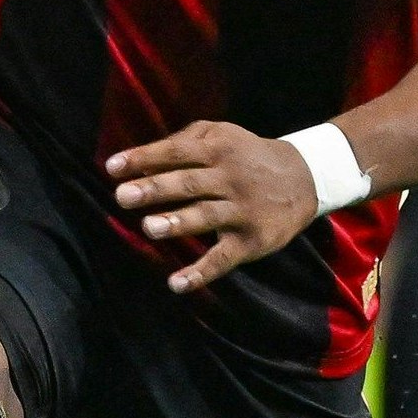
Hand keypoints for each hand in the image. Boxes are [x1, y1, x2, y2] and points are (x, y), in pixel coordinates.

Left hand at [107, 120, 324, 294]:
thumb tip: (143, 159)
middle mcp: (229, 179)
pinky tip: (176, 284)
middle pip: (189, 184)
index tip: (112, 168)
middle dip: (155, 190)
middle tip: (123, 196)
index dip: (144, 158)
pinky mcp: (252, 241)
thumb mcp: (221, 133)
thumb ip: (185, 140)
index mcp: (217, 150)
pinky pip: (224, 258)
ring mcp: (242, 211)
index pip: (176, 152)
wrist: (305, 177)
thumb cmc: (246, 154)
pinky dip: (202, 272)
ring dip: (178, 223)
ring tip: (149, 228)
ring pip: (207, 217)